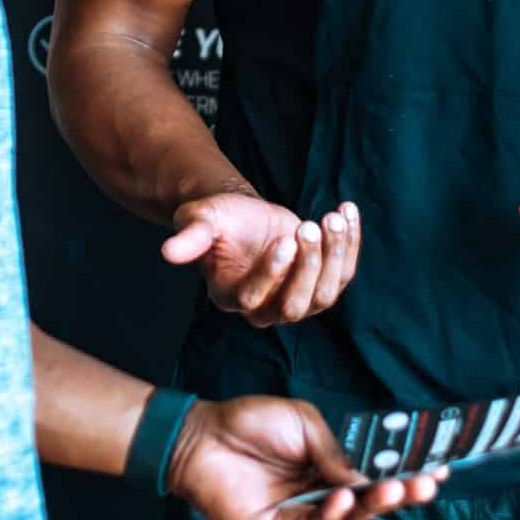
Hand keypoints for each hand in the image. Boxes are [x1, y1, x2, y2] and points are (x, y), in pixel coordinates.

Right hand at [161, 192, 360, 326]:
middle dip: (307, 267)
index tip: (284, 239)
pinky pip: (343, 273)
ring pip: (324, 295)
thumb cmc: (219, 219)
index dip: (272, 272)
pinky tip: (346, 210)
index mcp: (231, 296)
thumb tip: (169, 252)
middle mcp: (265, 309)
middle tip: (308, 226)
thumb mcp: (201, 219)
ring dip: (334, 256)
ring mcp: (297, 301)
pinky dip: (350, 243)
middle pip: (294, 306)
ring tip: (331, 217)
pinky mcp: (321, 284)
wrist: (244, 216)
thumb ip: (190, 236)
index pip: (253, 298)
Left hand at [167, 396, 443, 519]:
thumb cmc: (251, 423)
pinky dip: (330, 515)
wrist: (201, 436)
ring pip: (348, 518)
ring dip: (372, 504)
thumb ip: (336, 450)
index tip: (439, 467)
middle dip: (401, 492)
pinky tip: (342, 498)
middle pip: (370, 499)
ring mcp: (304, 514)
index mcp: (333, 464)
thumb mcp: (305, 424)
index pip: (378, 472)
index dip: (407, 471)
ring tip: (392, 489)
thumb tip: (370, 473)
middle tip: (426, 484)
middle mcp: (324, 492)